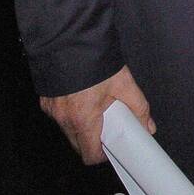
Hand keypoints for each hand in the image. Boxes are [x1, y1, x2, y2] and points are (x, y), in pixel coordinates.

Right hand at [39, 66, 155, 164]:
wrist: (70, 39)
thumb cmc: (95, 60)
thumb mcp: (124, 83)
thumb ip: (139, 107)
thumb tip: (148, 126)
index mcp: (83, 119)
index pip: (90, 155)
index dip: (103, 154)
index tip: (112, 145)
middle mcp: (64, 119)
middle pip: (79, 144)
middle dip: (94, 138)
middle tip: (108, 122)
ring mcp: (52, 110)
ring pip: (69, 129)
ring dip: (83, 124)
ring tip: (97, 105)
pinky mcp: (46, 100)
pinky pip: (60, 115)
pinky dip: (72, 112)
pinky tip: (83, 96)